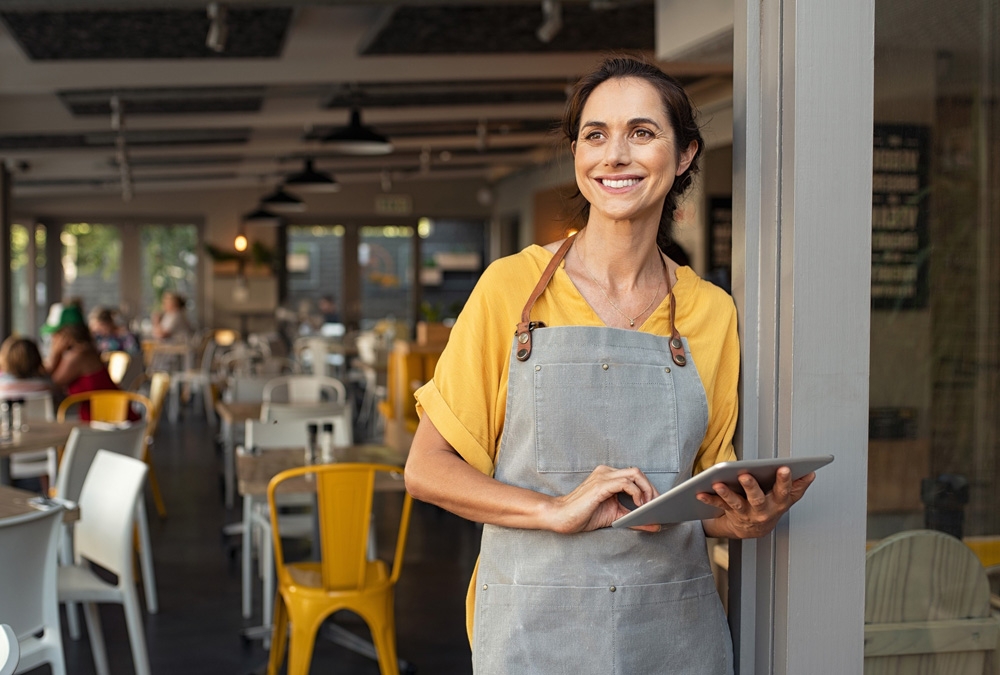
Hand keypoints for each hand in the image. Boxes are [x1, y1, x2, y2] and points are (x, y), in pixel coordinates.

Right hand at [546, 465, 661, 533]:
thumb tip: (655, 525)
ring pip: (634, 474)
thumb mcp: (615, 517)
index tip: (657, 503)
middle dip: (651, 489)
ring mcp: (603, 477)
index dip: (649, 488)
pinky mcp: (601, 486)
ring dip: (646, 490)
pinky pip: (626, 484)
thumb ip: (634, 519)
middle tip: (657, 505)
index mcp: (608, 476)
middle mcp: (606, 472)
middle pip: (638, 472)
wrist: (561, 517)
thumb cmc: (583, 515)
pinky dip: (636, 494)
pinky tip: (638, 506)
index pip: (635, 475)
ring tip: (648, 506)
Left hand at [698, 468, 815, 538]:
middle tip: (745, 474)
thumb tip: (811, 473)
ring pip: (736, 504)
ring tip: (717, 483)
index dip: (785, 480)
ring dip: (726, 494)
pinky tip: (699, 492)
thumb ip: (797, 486)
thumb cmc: (771, 506)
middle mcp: (762, 510)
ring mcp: (746, 514)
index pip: (784, 491)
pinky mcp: (730, 514)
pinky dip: (709, 499)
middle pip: (757, 498)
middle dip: (751, 486)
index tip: (785, 468)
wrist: (754, 530)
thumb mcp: (787, 498)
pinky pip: (719, 506)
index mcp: (778, 503)